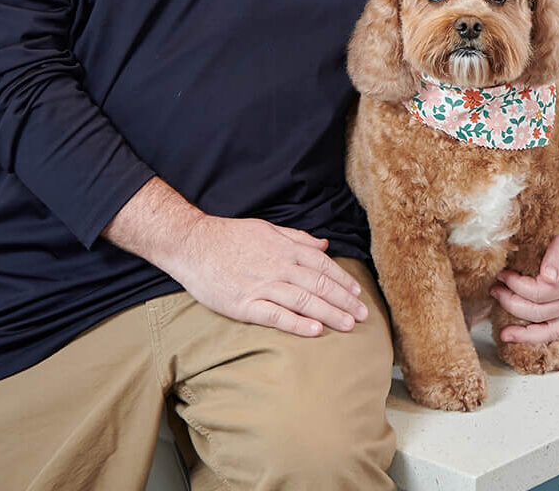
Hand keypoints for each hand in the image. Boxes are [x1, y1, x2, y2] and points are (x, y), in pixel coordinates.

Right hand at [175, 215, 369, 336]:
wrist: (194, 244)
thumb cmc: (231, 236)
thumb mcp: (268, 229)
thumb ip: (297, 238)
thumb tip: (324, 243)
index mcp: (285, 248)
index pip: (322, 266)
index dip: (343, 281)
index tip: (358, 294)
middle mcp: (279, 266)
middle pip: (319, 285)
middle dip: (344, 301)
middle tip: (364, 316)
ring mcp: (262, 286)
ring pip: (304, 301)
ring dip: (330, 314)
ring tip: (349, 325)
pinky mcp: (245, 305)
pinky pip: (276, 315)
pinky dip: (297, 323)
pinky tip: (314, 330)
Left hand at [490, 201, 558, 369]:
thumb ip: (558, 252)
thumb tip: (547, 277)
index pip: (539, 292)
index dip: (517, 286)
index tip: (501, 274)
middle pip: (540, 312)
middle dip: (513, 304)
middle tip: (494, 291)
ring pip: (552, 329)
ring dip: (529, 335)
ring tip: (506, 335)